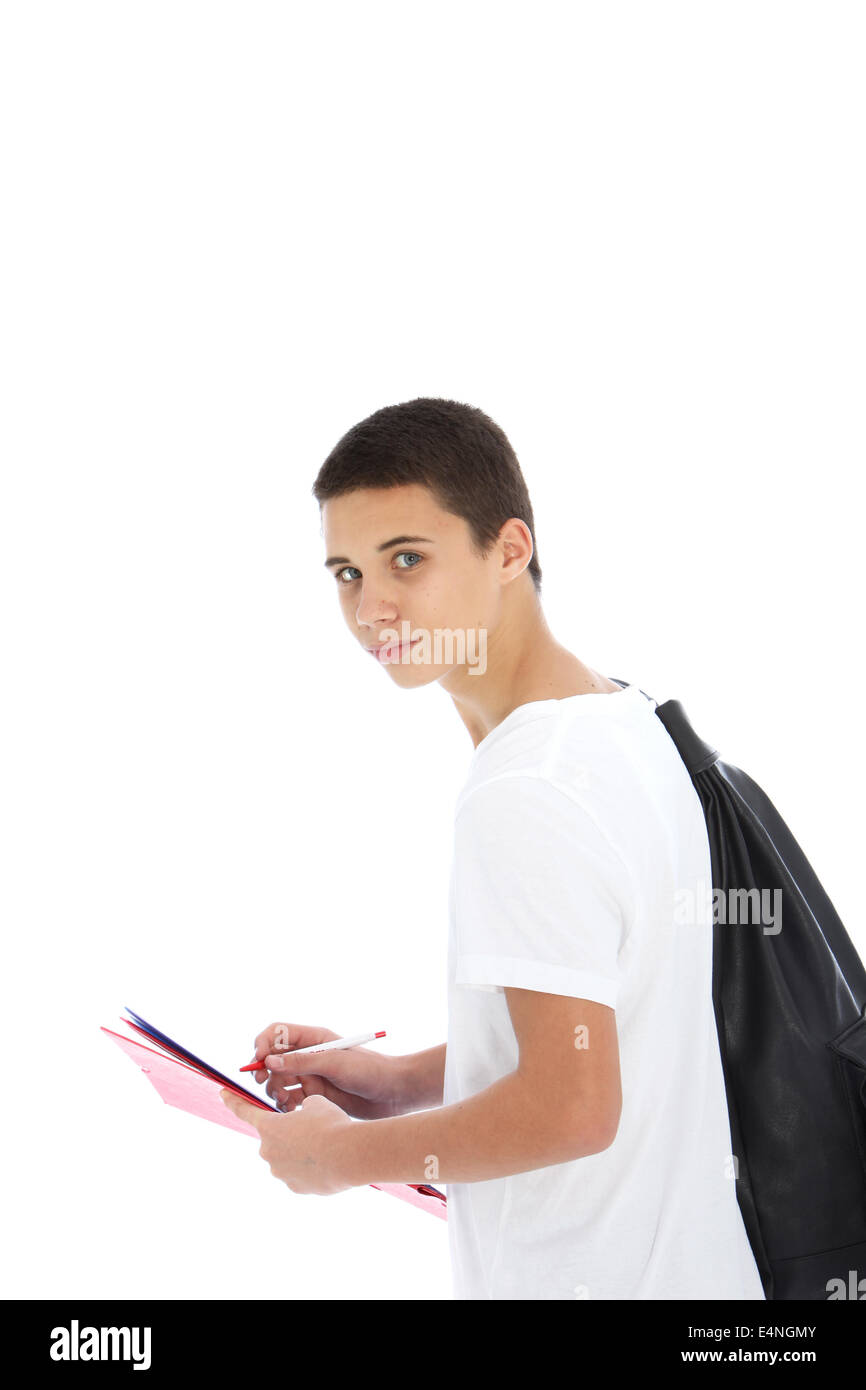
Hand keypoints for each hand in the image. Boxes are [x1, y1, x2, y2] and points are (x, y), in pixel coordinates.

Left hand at [220, 1089, 354, 1194]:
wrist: (348, 1155)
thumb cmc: (331, 1124)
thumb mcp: (316, 1103)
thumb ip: (303, 1109)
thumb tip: (304, 1120)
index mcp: (269, 1126)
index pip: (245, 1111)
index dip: (233, 1101)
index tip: (222, 1094)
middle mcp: (268, 1151)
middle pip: (274, 1139)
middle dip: (289, 1134)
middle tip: (314, 1130)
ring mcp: (280, 1172)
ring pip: (288, 1157)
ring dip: (301, 1152)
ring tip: (325, 1147)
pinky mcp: (295, 1187)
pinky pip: (299, 1173)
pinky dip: (310, 1168)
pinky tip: (327, 1162)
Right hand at [243, 1021, 407, 1119]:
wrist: (393, 1093)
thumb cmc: (369, 1070)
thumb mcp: (335, 1063)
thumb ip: (302, 1063)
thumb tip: (268, 1062)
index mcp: (314, 1039)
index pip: (277, 1033)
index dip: (263, 1044)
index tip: (258, 1060)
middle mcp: (309, 1056)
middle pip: (273, 1059)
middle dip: (263, 1070)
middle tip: (261, 1082)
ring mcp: (311, 1076)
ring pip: (278, 1081)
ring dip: (274, 1089)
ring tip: (284, 1101)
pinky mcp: (314, 1097)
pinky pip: (290, 1099)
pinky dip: (285, 1105)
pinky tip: (292, 1112)